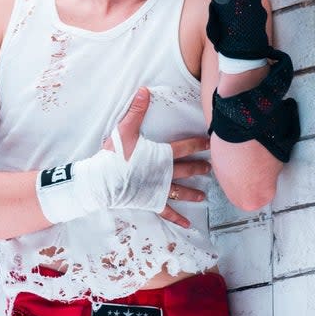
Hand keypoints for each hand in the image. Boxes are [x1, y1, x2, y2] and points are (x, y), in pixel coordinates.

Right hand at [102, 87, 209, 228]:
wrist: (103, 181)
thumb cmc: (114, 156)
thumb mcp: (124, 130)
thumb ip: (136, 110)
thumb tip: (145, 90)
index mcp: (161, 155)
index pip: (185, 147)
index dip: (199, 143)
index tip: (211, 142)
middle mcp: (164, 173)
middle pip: (187, 169)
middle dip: (200, 168)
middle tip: (211, 169)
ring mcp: (159, 189)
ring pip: (181, 191)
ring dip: (194, 193)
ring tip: (205, 196)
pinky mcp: (151, 202)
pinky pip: (167, 212)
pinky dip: (178, 219)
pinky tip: (188, 225)